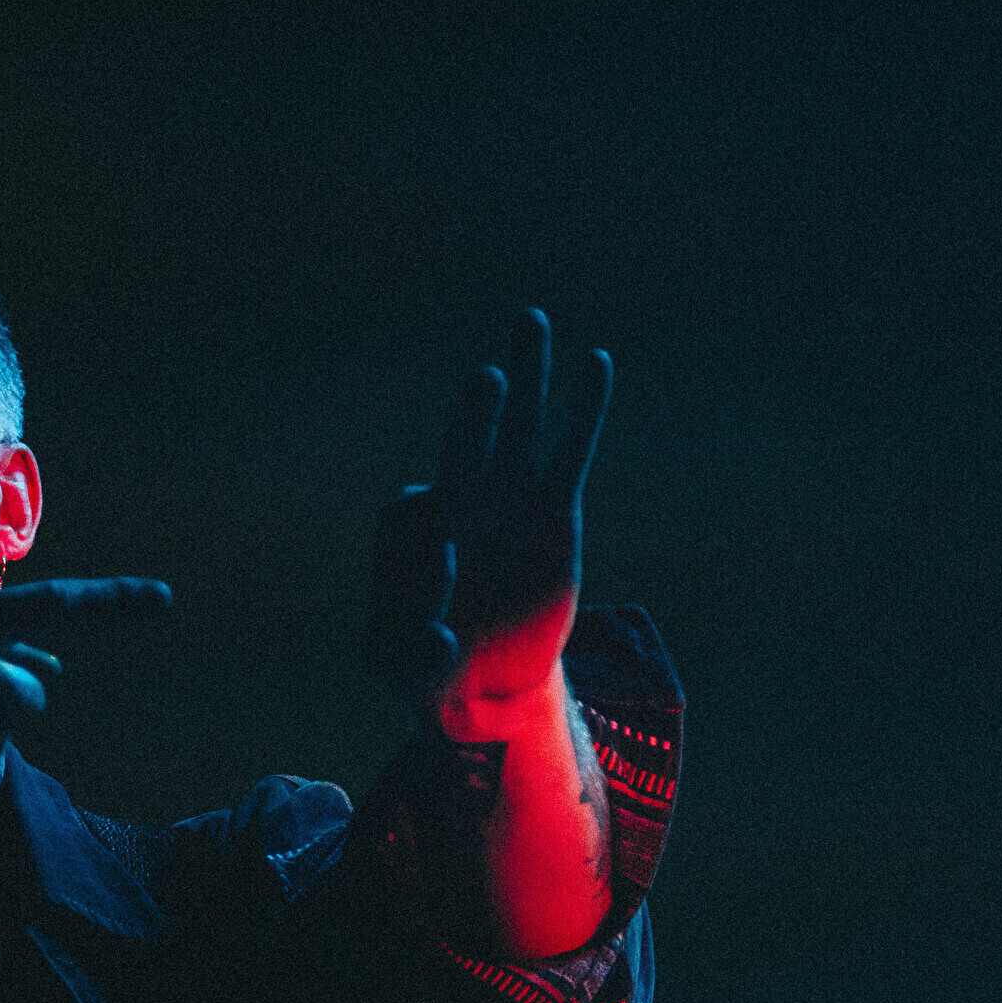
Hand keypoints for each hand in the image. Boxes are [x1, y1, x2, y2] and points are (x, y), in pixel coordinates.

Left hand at [369, 308, 612, 712]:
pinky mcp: (553, 511)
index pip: (411, 516)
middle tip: (487, 380)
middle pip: (462, 445)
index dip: (428, 539)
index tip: (447, 565)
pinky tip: (595, 363)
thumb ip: (418, 655)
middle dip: (473, 414)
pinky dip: (583, 410)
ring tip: (529, 321)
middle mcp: (455, 500)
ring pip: (515, 428)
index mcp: (405, 531)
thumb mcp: (406, 673)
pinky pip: (568, 453)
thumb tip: (443, 636)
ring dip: (524, 375)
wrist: (481, 681)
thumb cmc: (425, 672)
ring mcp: (505, 500)